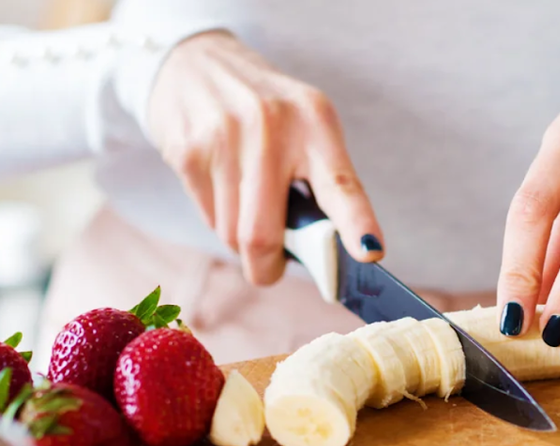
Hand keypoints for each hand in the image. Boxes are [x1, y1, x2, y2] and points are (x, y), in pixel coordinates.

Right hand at [147, 31, 383, 285]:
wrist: (194, 62)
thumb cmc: (264, 110)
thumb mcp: (305, 124)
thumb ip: (319, 181)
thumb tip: (322, 254)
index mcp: (315, 122)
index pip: (341, 183)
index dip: (357, 223)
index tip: (370, 252)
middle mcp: (271, 126)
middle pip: (263, 235)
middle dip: (266, 267)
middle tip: (269, 268)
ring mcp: (225, 138)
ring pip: (232, 234)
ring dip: (240, 238)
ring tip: (244, 203)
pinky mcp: (188, 151)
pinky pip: (207, 217)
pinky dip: (217, 217)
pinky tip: (220, 186)